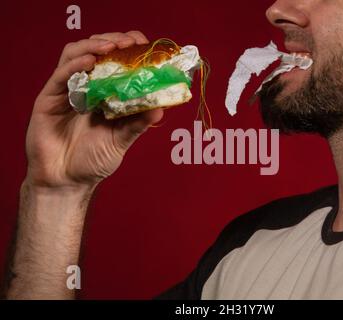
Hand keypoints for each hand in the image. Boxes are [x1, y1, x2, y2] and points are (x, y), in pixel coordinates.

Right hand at [25, 31, 163, 189]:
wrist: (67, 182)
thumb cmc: (94, 161)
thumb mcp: (121, 141)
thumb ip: (138, 124)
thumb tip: (161, 109)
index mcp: (105, 94)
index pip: (115, 62)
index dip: (128, 49)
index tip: (144, 44)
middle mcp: (85, 88)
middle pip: (96, 52)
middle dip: (114, 42)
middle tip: (130, 41)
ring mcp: (66, 91)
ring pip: (75, 55)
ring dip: (94, 46)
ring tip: (112, 47)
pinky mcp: (48, 100)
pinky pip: (60, 76)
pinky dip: (74, 65)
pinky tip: (90, 63)